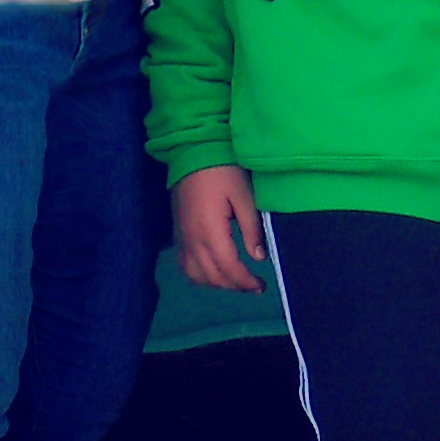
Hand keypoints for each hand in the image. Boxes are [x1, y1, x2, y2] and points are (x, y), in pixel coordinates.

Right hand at [174, 165, 268, 291]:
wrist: (192, 154)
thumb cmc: (222, 171)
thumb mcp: (244, 195)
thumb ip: (251, 228)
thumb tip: (259, 257)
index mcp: (210, 230)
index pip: (228, 268)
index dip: (245, 281)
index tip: (261, 285)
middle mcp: (193, 240)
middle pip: (212, 277)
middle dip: (235, 286)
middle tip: (255, 286)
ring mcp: (182, 239)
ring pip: (196, 276)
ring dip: (217, 284)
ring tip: (236, 281)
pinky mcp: (178, 235)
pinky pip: (185, 266)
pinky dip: (201, 277)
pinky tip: (215, 273)